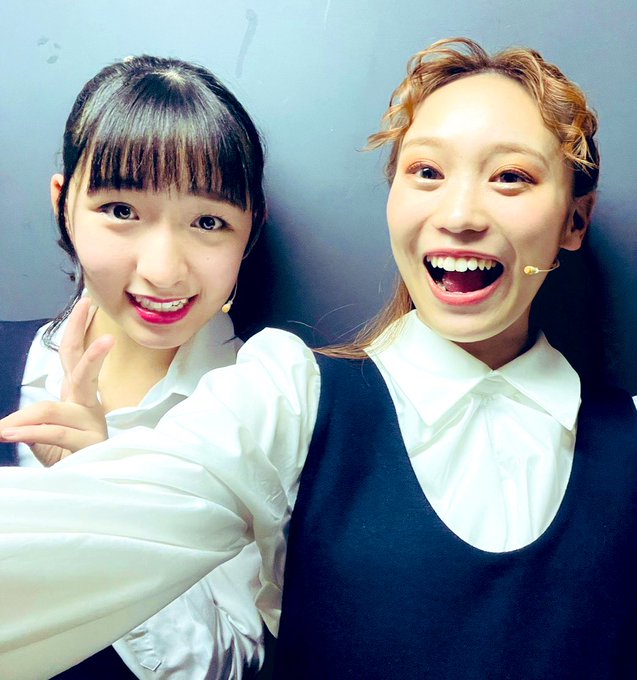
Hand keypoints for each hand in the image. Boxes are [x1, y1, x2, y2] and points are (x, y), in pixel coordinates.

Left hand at [0, 298, 114, 465]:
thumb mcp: (45, 438)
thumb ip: (32, 424)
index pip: (75, 356)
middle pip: (81, 366)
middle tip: (87, 307)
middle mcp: (86, 405)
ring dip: (27, 418)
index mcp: (77, 397)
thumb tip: (8, 422)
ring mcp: (91, 423)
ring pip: (55, 409)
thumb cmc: (68, 457)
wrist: (92, 486)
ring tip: (3, 428)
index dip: (78, 329)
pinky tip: (10, 434)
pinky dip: (31, 433)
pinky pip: (56, 434)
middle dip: (81, 335)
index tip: (86, 303)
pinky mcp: (90, 444)